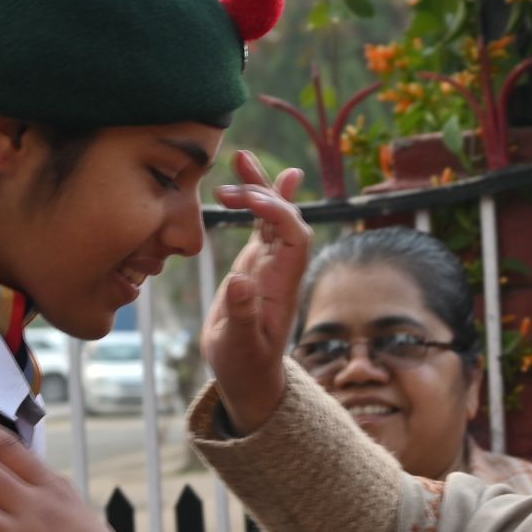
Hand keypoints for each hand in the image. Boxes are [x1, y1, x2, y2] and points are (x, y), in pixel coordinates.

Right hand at [205, 151, 312, 433]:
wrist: (249, 375)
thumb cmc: (244, 365)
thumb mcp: (238, 345)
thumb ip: (241, 314)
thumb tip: (239, 281)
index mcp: (282, 286)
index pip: (293, 239)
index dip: (279, 213)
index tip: (249, 197)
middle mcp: (282, 270)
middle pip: (287, 219)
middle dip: (268, 189)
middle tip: (240, 162)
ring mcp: (270, 265)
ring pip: (273, 217)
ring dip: (261, 186)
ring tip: (242, 156)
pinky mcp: (256, 265)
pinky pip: (261, 226)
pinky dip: (254, 202)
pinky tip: (248, 180)